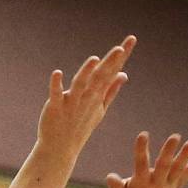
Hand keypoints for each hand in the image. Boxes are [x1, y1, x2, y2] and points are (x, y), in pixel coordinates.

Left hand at [36, 35, 135, 159]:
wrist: (60, 149)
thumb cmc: (79, 127)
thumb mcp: (99, 109)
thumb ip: (111, 91)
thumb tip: (123, 74)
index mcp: (97, 95)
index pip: (112, 72)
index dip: (122, 56)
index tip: (131, 38)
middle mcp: (87, 97)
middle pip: (100, 77)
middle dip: (110, 63)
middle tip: (121, 48)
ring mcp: (72, 103)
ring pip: (81, 85)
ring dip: (87, 72)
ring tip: (94, 60)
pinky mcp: (55, 108)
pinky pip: (56, 95)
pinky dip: (56, 84)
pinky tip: (57, 72)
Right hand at [107, 131, 187, 187]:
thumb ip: (115, 187)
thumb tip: (111, 176)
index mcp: (140, 185)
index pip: (141, 165)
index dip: (141, 150)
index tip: (143, 134)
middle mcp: (157, 185)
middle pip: (164, 166)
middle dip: (169, 152)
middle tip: (175, 136)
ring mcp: (169, 185)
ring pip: (180, 169)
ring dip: (186, 156)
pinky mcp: (177, 185)